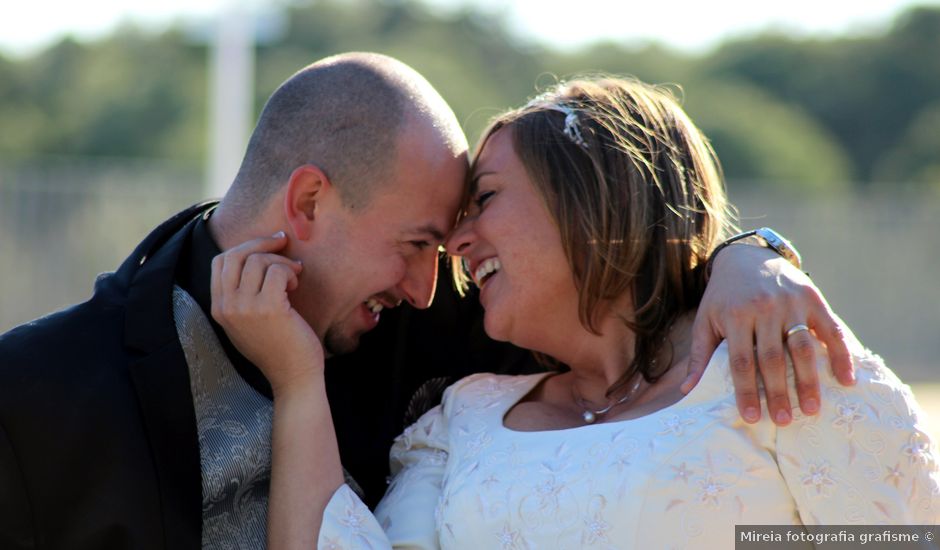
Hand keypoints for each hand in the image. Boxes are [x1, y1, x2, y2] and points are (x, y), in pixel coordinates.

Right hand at [210, 231, 322, 396]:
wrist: (294, 377)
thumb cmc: (278, 346)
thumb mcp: (249, 320)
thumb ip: (243, 293)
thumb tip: (258, 253)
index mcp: (219, 308)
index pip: (221, 261)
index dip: (245, 247)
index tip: (269, 244)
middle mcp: (227, 306)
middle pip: (236, 254)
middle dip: (263, 243)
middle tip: (284, 242)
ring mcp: (245, 308)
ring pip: (258, 260)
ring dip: (281, 262)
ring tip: (294, 276)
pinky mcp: (268, 308)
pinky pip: (277, 271)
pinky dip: (290, 272)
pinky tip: (295, 286)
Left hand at [682, 245, 854, 424]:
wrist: (746, 256)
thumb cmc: (723, 296)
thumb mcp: (706, 320)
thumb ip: (699, 354)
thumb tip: (686, 390)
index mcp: (735, 316)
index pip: (741, 361)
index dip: (746, 391)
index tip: (752, 417)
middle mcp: (764, 309)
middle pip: (773, 358)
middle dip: (778, 392)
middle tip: (784, 420)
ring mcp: (791, 303)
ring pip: (802, 347)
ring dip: (808, 381)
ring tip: (811, 409)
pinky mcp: (813, 298)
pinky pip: (831, 330)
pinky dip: (841, 355)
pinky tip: (846, 380)